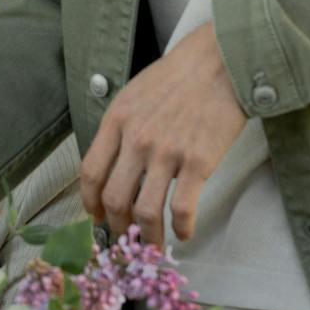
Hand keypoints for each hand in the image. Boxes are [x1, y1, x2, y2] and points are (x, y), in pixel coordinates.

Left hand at [79, 22, 248, 245]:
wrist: (219, 64)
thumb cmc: (177, 78)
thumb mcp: (133, 95)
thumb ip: (120, 129)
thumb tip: (113, 166)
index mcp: (116, 121)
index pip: (90, 172)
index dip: (90, 202)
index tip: (97, 216)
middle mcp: (136, 139)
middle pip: (114, 197)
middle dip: (117, 226)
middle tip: (126, 236)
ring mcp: (167, 152)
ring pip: (146, 210)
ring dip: (148, 236)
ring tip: (153, 245)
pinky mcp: (199, 162)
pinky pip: (182, 208)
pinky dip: (181, 228)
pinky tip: (183, 233)